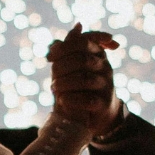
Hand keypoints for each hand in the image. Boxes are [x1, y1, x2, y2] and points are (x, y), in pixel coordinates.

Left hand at [47, 23, 121, 138]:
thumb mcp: (71, 67)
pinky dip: (71, 99)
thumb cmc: (79, 86)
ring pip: (85, 79)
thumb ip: (64, 54)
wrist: (93, 113)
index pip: (83, 42)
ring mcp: (105, 85)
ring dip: (64, 83)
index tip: (48, 58)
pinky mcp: (103, 103)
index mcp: (97, 53)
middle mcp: (104, 67)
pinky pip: (87, 100)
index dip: (63, 48)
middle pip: (82, 59)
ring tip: (54, 87)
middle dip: (61, 67)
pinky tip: (62, 100)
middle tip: (52, 75)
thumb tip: (54, 43)